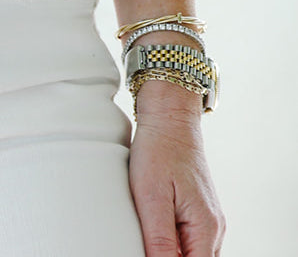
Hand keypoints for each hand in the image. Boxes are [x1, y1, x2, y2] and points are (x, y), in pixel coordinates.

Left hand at [128, 87, 224, 254]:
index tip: (151, 252)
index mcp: (205, 228)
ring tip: (150, 236)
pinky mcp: (200, 214)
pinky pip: (192, 242)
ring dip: (174, 253)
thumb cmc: (158, 151)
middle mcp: (214, 229)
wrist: (169, 119)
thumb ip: (158, 240)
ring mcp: (209, 222)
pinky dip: (177, 245)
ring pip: (195, 255)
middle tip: (147, 243)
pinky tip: (157, 233)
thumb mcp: (151, 197)